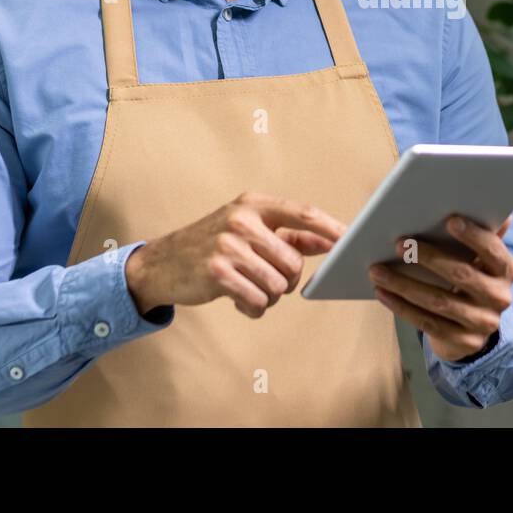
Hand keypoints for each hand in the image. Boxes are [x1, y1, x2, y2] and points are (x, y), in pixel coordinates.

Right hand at [125, 192, 346, 317]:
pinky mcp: (217, 273)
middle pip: (294, 261)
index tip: (350, 239)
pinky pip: (257, 301)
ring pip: (278, 285)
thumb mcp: (248, 230)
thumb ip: (289, 235)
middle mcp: (241, 220)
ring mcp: (228, 246)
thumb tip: (331, 241)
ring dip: (269, 296)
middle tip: (269, 281)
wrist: (162, 263)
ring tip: (250, 289)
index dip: (329, 227)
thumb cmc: (213, 245)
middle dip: (288, 280)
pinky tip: (239, 301)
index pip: (302, 213)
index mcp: (253, 204)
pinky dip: (254, 308)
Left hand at [368, 213, 512, 361]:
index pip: (493, 251)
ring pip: (438, 301)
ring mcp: (482, 323)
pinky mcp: (463, 342)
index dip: (473, 236)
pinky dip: (402, 307)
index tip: (450, 220)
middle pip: (461, 275)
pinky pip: (427, 323)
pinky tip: (383, 292)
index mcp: (506, 271)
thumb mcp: (482, 259)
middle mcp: (500, 298)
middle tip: (399, 244)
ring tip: (377, 270)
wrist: (475, 328)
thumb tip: (500, 212)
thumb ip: (486, 235)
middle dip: (428, 257)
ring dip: (404, 284)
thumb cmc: (473, 279)